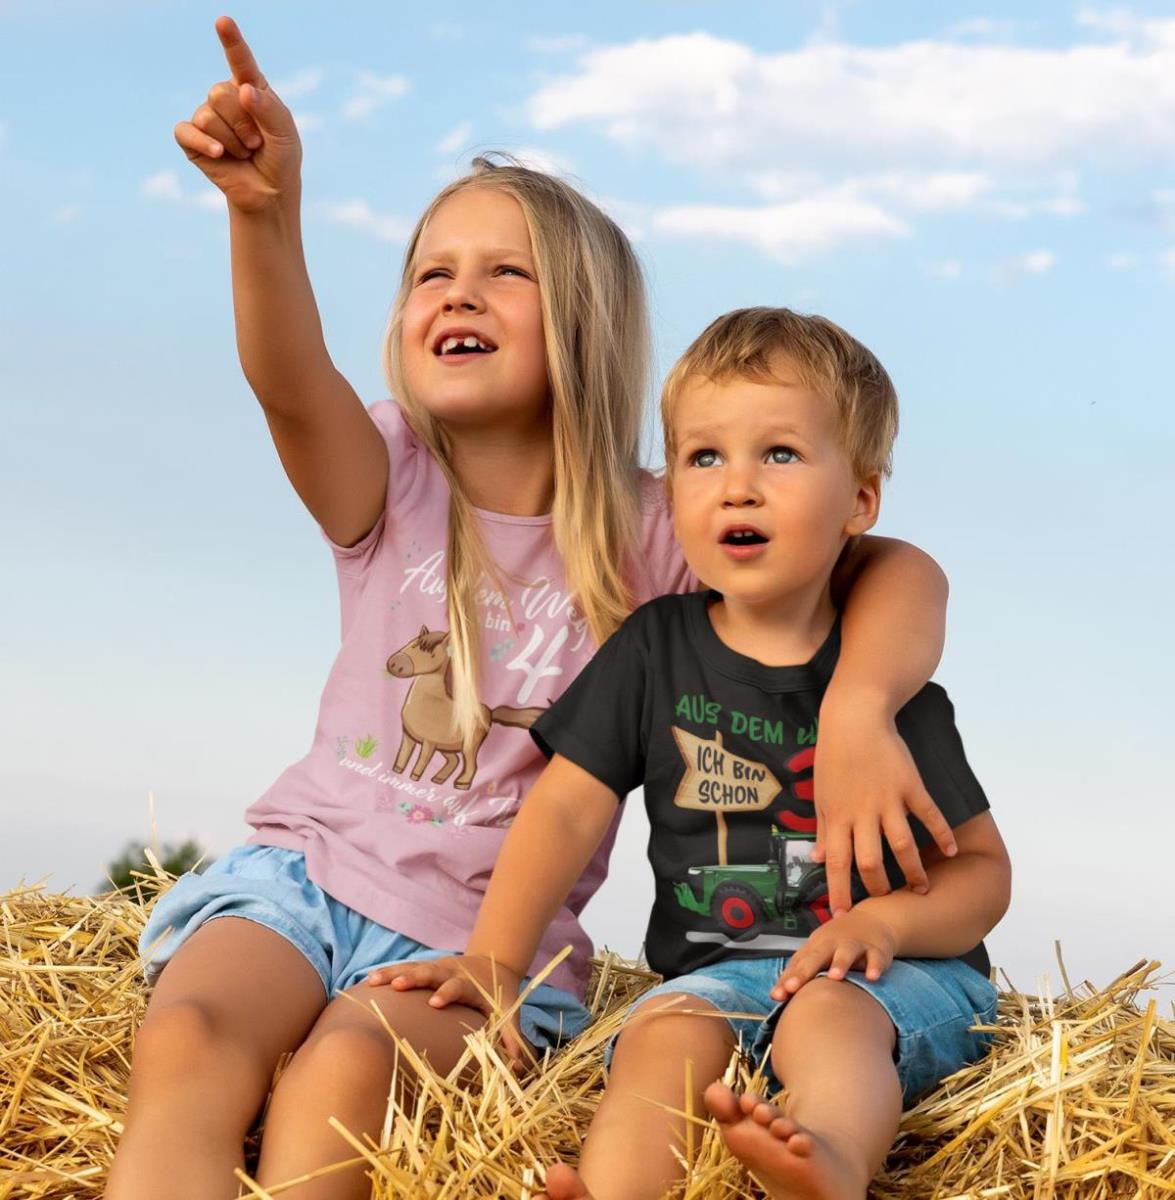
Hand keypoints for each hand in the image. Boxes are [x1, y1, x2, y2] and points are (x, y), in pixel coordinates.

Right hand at [173, 16, 301, 213]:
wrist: (269, 194)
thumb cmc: (280, 160)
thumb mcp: (285, 134)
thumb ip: (270, 110)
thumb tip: (243, 90)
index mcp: (251, 89)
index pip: (240, 61)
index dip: (231, 41)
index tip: (223, 21)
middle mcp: (226, 98)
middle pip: (220, 93)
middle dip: (243, 124)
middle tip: (257, 143)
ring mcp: (207, 117)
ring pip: (208, 115)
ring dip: (233, 141)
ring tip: (245, 153)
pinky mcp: (191, 138)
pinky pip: (187, 131)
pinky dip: (205, 144)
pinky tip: (219, 155)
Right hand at [366, 955, 530, 1066]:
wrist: (495, 962)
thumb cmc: (499, 995)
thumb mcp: (510, 1012)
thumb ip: (512, 1037)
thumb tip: (520, 1067)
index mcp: (470, 984)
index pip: (458, 986)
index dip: (448, 993)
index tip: (435, 1002)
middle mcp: (451, 972)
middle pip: (431, 972)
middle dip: (414, 978)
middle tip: (397, 986)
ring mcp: (437, 967)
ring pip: (413, 967)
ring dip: (393, 973)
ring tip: (372, 981)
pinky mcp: (427, 967)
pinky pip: (405, 968)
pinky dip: (388, 972)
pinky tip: (369, 980)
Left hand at [771, 909, 895, 999]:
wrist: (872, 920)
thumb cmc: (837, 942)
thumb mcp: (817, 953)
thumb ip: (799, 973)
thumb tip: (774, 997)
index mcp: (815, 946)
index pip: (798, 964)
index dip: (787, 979)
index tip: (776, 996)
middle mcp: (832, 944)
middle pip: (816, 957)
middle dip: (804, 972)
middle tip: (792, 988)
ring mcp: (854, 945)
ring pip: (845, 954)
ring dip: (839, 964)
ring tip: (834, 977)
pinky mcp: (875, 949)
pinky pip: (875, 958)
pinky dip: (875, 966)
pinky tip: (872, 977)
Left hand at [811, 699, 955, 914]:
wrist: (855, 717)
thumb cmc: (833, 756)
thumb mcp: (820, 793)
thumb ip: (822, 827)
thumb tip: (816, 858)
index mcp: (837, 816)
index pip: (836, 863)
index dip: (838, 891)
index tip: (841, 917)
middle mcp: (862, 812)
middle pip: (871, 862)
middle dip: (878, 888)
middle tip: (886, 900)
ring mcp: (888, 799)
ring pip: (903, 846)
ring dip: (913, 872)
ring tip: (921, 889)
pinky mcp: (911, 785)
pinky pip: (929, 815)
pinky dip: (941, 834)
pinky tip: (949, 850)